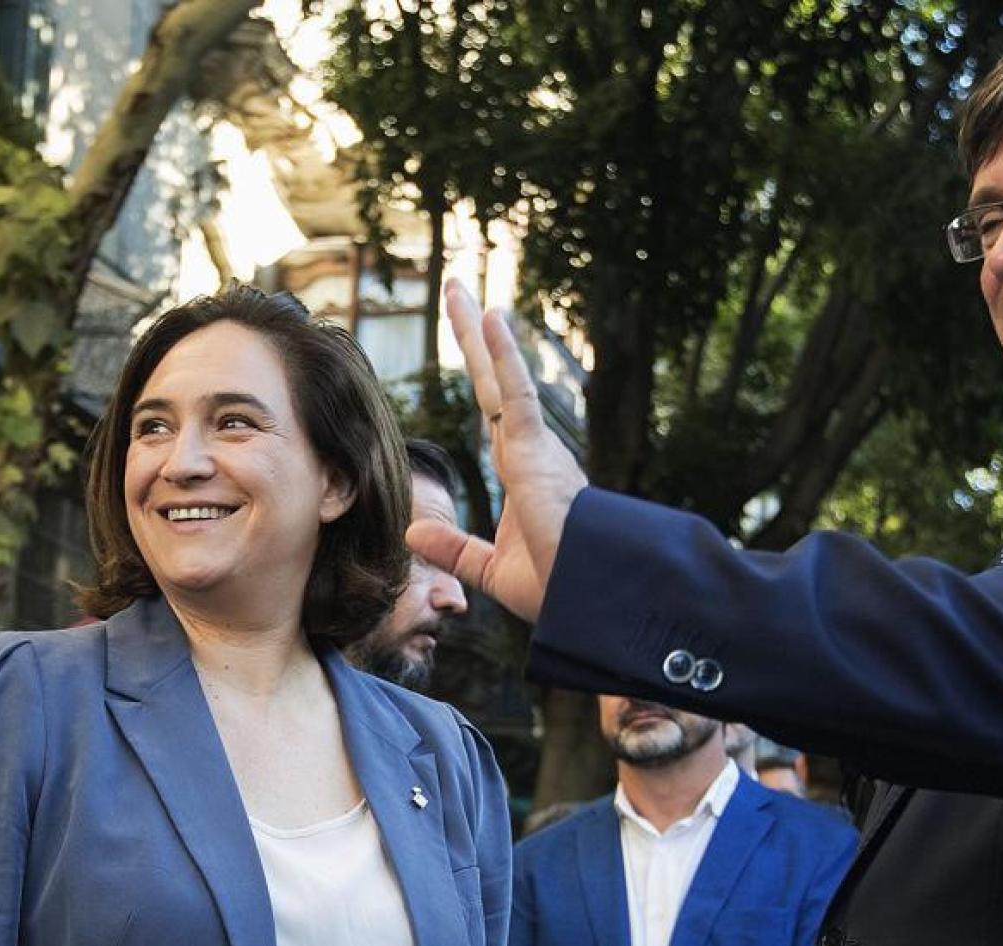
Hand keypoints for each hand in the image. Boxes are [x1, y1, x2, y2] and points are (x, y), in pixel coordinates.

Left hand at [405, 279, 588, 621]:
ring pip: (500, 378)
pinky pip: (517, 394)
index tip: (472, 338)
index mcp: (524, 471)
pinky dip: (504, 356)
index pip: (493, 409)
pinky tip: (492, 318)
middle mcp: (532, 450)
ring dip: (477, 332)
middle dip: (472, 337)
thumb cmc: (559, 587)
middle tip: (455, 290)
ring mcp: (535, 448)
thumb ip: (454, 547)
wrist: (589, 599)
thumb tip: (413, 530)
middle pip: (492, 382)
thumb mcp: (492, 569)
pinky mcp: (536, 453)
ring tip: (457, 288)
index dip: (481, 372)